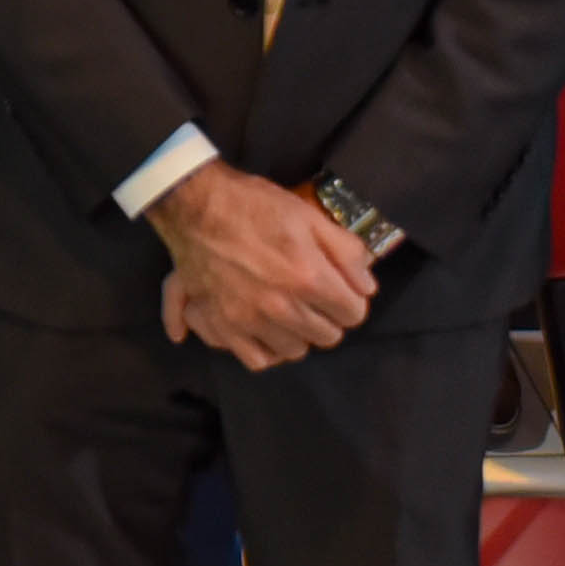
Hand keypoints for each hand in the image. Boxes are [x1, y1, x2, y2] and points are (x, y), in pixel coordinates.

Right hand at [146, 164, 373, 371]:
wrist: (197, 206)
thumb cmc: (256, 205)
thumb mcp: (309, 216)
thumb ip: (346, 252)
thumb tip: (367, 287)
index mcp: (309, 277)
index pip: (353, 314)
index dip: (351, 300)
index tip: (340, 290)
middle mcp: (282, 307)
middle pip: (327, 336)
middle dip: (328, 317)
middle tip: (315, 298)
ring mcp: (251, 320)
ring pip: (295, 350)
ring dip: (298, 334)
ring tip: (290, 312)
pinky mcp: (224, 326)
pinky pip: (257, 360)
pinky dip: (267, 350)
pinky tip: (267, 332)